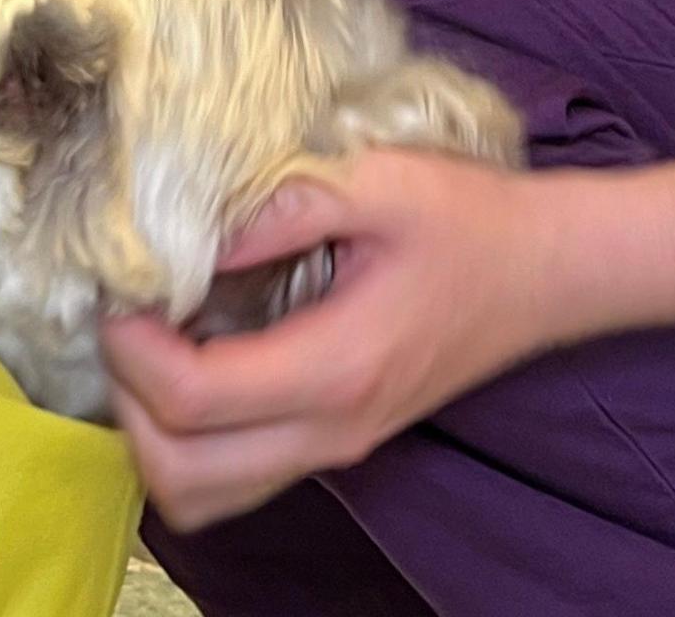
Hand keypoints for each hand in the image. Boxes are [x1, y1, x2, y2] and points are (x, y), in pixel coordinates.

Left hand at [100, 150, 617, 531]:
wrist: (550, 271)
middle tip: (130, 321)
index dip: (130, 348)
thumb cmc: (471, 220)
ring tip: (154, 347)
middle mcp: (332, 431)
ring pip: (201, 495)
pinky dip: (188, 440)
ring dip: (152, 435)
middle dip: (127, 402)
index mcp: (337, 368)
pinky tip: (196, 359)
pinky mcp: (336, 442)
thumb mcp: (381, 179)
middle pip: (180, 475)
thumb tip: (186, 230)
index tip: (124, 286)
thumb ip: (281, 202)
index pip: (190, 401)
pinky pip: (232, 477)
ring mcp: (336, 448)